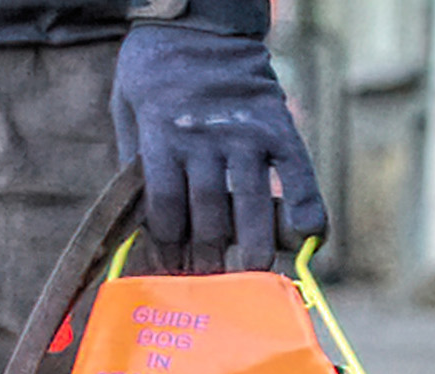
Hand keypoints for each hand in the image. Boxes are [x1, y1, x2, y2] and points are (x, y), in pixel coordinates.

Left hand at [111, 26, 327, 270]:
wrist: (198, 20)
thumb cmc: (154, 75)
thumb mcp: (127, 114)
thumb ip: (135, 167)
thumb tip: (143, 231)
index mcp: (161, 138)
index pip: (166, 213)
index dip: (168, 251)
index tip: (171, 272)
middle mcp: (205, 138)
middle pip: (208, 220)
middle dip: (207, 263)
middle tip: (209, 287)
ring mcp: (246, 133)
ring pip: (250, 209)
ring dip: (251, 254)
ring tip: (247, 283)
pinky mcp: (278, 126)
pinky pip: (298, 175)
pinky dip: (306, 210)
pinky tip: (307, 240)